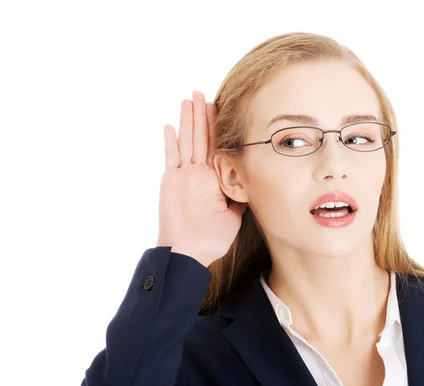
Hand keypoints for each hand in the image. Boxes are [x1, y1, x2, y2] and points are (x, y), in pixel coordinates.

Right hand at [156, 90, 246, 265]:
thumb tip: (253, 185)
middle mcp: (197, 173)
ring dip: (188, 120)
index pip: (215, 146)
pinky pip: (171, 157)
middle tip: (202, 93)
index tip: (221, 108)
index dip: (217, 127)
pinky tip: (169, 126)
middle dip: (202, 115)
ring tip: (188, 99)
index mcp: (212, 179)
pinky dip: (170, 142)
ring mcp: (183, 176)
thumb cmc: (211, 239)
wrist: (190, 252)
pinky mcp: (171, 181)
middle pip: (200, 137)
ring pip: (186, 141)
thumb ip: (240, 197)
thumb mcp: (234, 215)